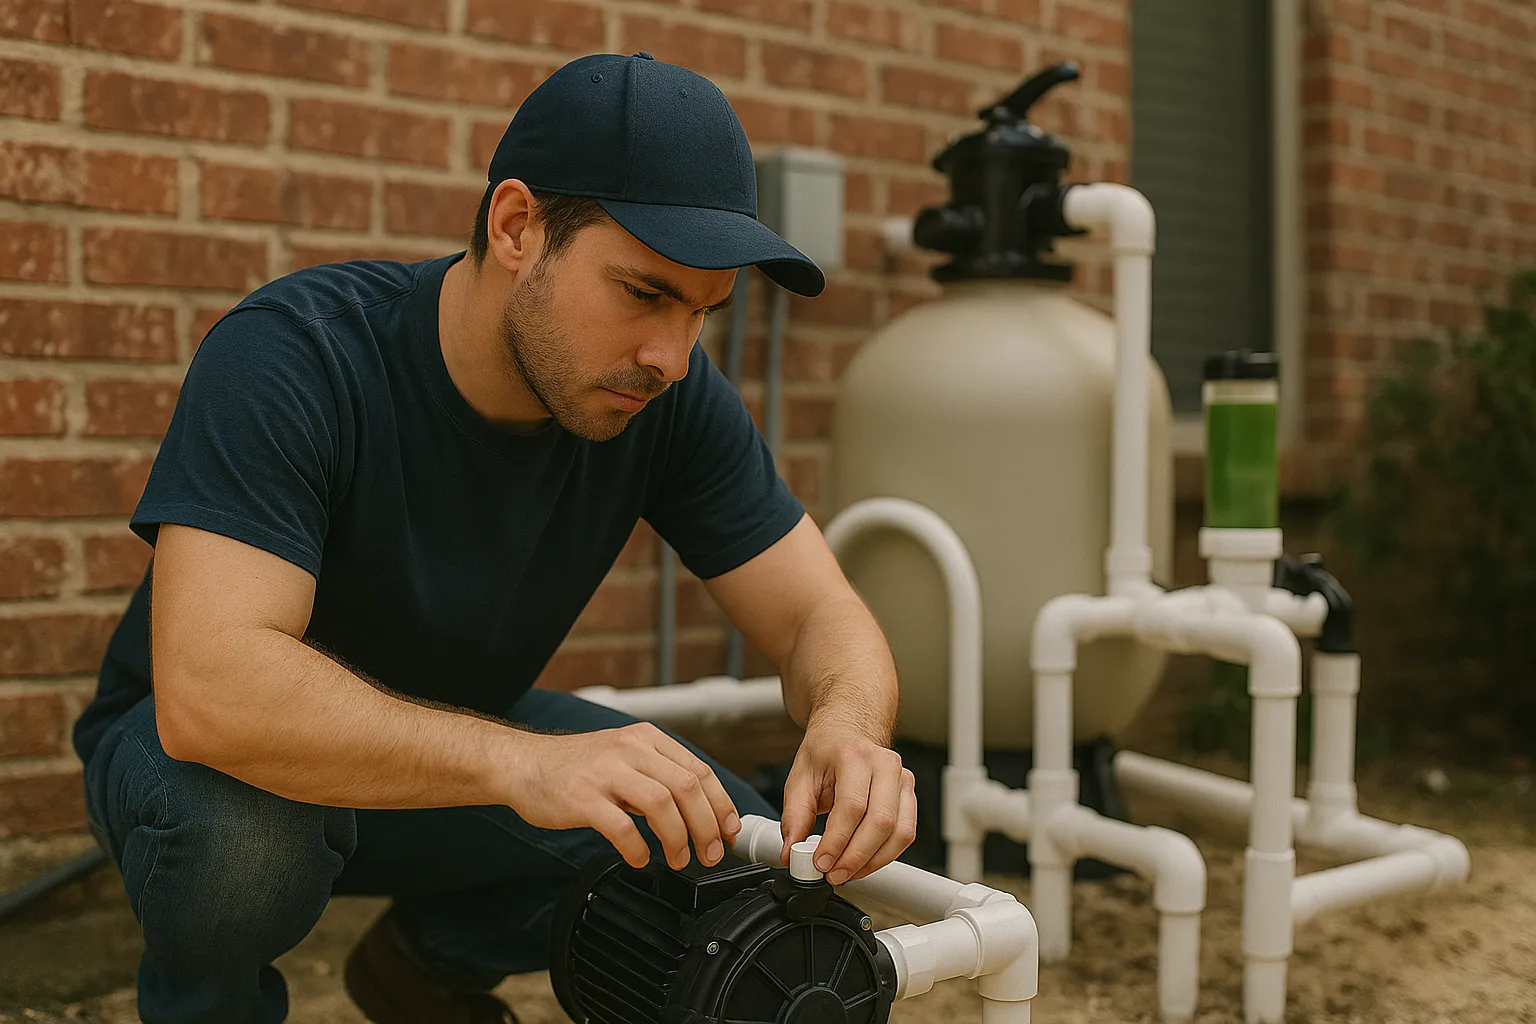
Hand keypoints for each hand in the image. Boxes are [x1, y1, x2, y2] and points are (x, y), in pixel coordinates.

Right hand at [505, 723, 740, 870]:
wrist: (523, 765)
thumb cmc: (575, 767)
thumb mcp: (624, 757)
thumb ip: (658, 776)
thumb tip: (701, 811)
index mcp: (646, 740)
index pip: (699, 770)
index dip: (721, 805)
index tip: (729, 831)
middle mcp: (629, 749)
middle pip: (687, 787)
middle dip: (706, 826)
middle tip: (710, 853)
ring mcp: (605, 772)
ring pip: (661, 803)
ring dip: (678, 838)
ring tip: (679, 859)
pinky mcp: (582, 797)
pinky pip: (621, 826)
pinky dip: (638, 848)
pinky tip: (640, 859)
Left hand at [778, 722, 915, 884]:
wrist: (848, 730)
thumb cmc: (826, 751)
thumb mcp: (800, 777)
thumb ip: (794, 817)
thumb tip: (791, 853)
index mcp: (854, 755)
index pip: (852, 806)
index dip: (837, 841)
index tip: (820, 862)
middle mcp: (885, 765)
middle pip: (881, 822)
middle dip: (856, 857)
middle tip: (833, 874)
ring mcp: (903, 778)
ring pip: (900, 832)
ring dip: (873, 861)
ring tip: (847, 873)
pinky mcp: (909, 794)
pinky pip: (906, 833)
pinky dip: (886, 855)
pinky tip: (864, 862)